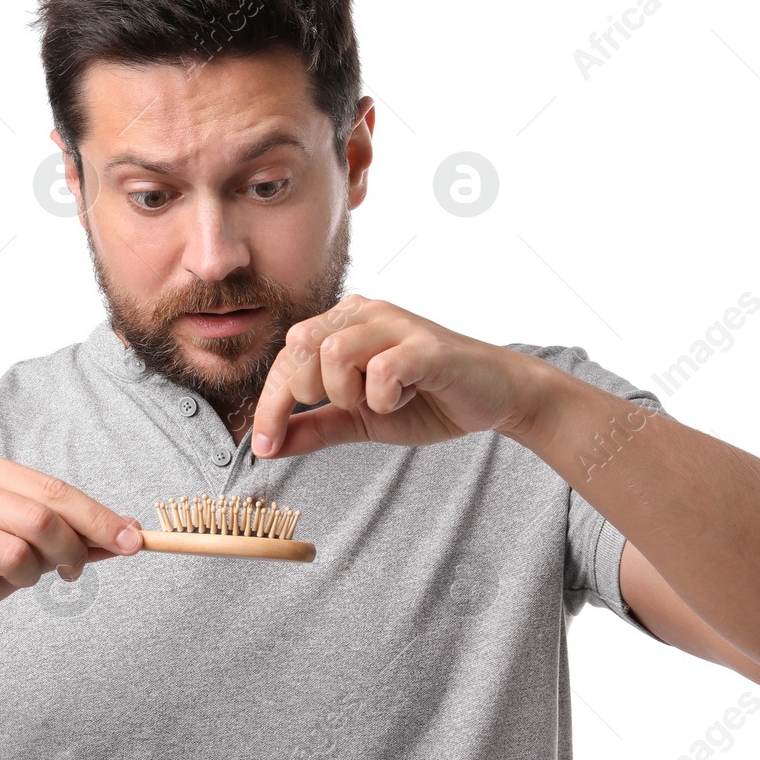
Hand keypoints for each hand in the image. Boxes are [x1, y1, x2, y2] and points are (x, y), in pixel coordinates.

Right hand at [0, 453, 142, 643]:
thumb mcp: (14, 541)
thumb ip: (64, 535)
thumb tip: (125, 536)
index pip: (55, 490)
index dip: (98, 517)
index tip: (133, 541)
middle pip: (40, 521)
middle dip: (68, 554)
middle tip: (69, 574)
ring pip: (15, 557)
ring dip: (21, 581)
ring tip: (0, 580)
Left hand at [249, 295, 531, 458]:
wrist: (494, 396)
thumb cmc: (427, 399)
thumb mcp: (360, 418)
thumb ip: (314, 427)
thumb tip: (266, 446)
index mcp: (344, 324)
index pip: (287, 356)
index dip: (270, 403)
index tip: (264, 445)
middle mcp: (366, 314)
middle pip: (300, 343)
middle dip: (307, 390)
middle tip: (345, 407)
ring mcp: (398, 325)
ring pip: (335, 351)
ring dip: (347, 392)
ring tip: (377, 402)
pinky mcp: (428, 347)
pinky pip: (383, 368)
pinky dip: (383, 395)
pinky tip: (403, 398)